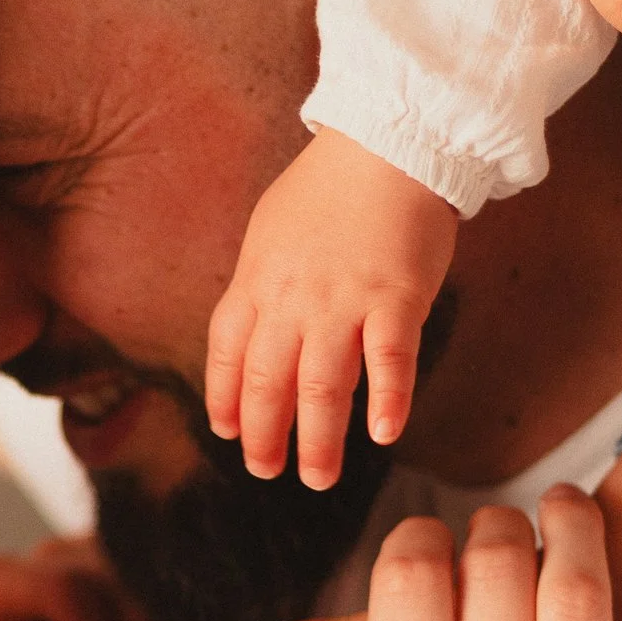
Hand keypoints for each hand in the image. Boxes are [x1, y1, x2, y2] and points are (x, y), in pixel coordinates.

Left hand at [204, 127, 459, 483]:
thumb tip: (253, 329)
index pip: (228, 354)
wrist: (388, 142)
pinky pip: (389, 362)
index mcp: (257, 280)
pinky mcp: (396, 299)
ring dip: (319, 441)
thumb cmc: (330, 186)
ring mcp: (344, 301)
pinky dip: (387, 402)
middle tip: (269, 471)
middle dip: (265, 437)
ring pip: (324, 388)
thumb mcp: (271, 231)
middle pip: (269, 384)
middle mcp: (293, 298)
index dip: (224, 399)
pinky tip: (384, 434)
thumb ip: (262, 284)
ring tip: (319, 478)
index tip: (228, 434)